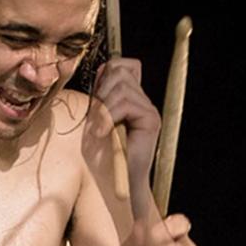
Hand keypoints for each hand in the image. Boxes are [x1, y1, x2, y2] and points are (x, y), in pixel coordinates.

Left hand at [93, 55, 159, 188]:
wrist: (114, 181)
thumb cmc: (101, 154)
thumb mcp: (95, 116)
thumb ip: (101, 92)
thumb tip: (104, 66)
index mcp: (130, 97)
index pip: (122, 64)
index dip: (105, 74)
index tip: (96, 98)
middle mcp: (142, 100)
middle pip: (119, 70)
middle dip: (100, 91)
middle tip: (96, 117)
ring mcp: (148, 109)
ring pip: (121, 85)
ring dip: (103, 106)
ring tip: (99, 128)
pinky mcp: (151, 119)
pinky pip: (126, 103)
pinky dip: (108, 116)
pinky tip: (102, 133)